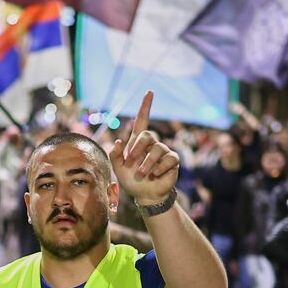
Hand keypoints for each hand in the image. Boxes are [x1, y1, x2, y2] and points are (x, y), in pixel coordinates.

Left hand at [109, 92, 180, 206]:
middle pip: (147, 135)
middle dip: (137, 149)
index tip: (149, 92)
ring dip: (147, 163)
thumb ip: (115, 154)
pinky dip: (159, 168)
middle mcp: (151, 144)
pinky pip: (168, 159)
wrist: (145, 195)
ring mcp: (163, 152)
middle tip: (131, 163)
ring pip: (157, 149)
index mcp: (138, 142)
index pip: (142, 120)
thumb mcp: (118, 168)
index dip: (145, 106)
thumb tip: (120, 140)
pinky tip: (155, 175)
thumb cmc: (131, 180)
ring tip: (142, 173)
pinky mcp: (172, 161)